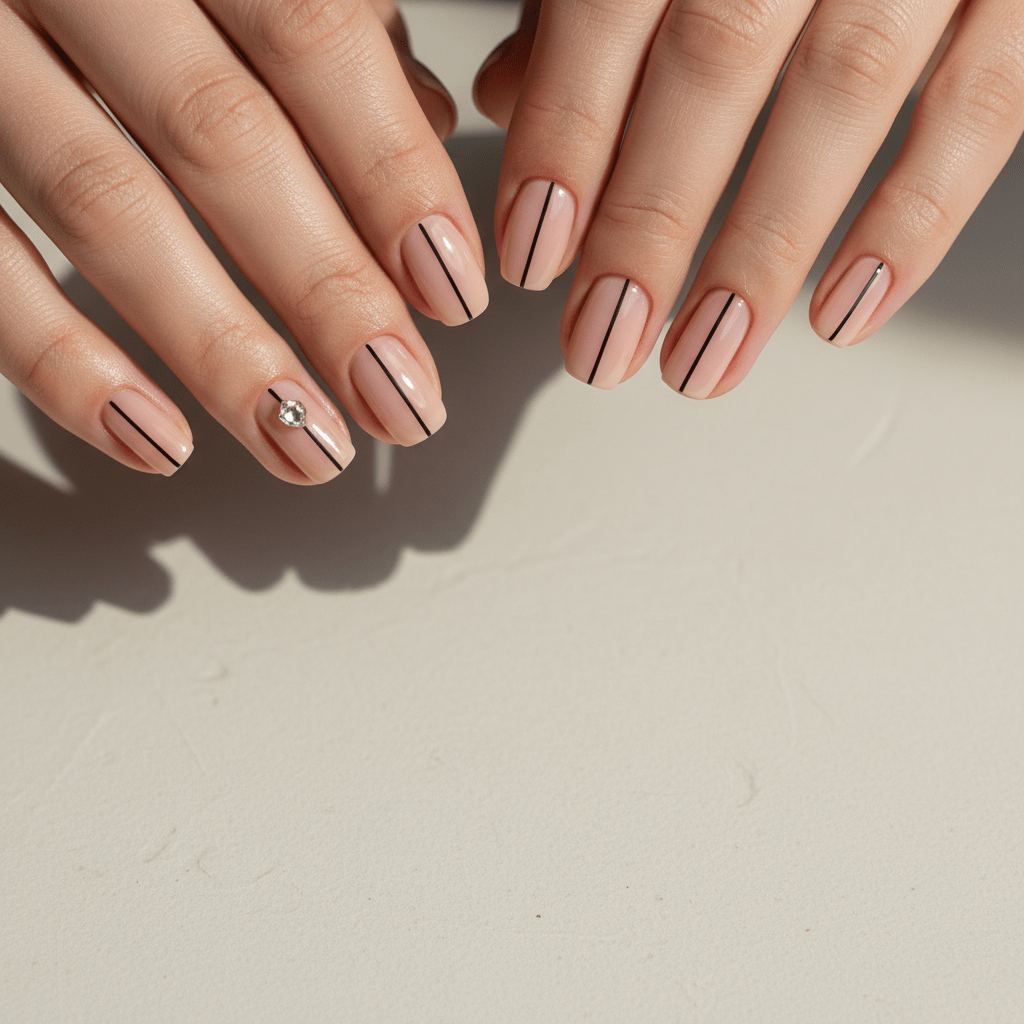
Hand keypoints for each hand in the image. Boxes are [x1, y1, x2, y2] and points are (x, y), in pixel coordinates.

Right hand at [0, 0, 487, 482]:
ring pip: (104, 208)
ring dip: (220, 352)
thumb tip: (428, 118)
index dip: (392, 173)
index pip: (312, 38)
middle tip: (402, 400)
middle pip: (222, 141)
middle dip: (328, 290)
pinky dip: (61, 363)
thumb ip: (323, 16)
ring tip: (308, 446)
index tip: (454, 290)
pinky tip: (155, 440)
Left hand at [475, 0, 1022, 395]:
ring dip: (762, 255)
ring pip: (843, 97)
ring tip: (703, 363)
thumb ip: (577, 4)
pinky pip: (982, 107)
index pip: (610, 8)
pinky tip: (842, 314)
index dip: (566, 138)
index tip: (534, 255)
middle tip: (602, 343)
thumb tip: (505, 99)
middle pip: (716, 64)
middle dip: (650, 224)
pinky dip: (913, 224)